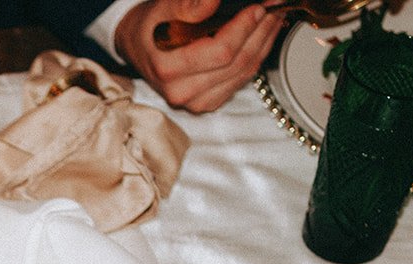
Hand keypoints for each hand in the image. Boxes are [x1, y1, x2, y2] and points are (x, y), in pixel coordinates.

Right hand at [113, 0, 284, 112]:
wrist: (139, 48)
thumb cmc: (152, 28)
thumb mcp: (165, 8)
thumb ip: (190, 5)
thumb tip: (214, 1)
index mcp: (168, 69)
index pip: (221, 51)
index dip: (244, 28)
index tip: (257, 7)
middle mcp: (181, 91)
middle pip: (237, 63)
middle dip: (260, 32)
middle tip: (273, 8)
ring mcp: (195, 102)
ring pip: (244, 73)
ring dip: (263, 44)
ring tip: (271, 19)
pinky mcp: (207, 104)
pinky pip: (241, 81)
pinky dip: (255, 58)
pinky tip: (260, 38)